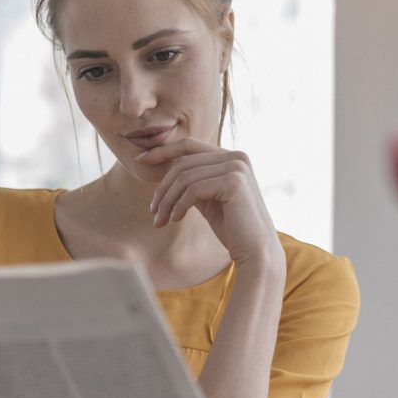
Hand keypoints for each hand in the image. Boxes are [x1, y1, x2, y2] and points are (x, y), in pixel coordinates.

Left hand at [140, 138, 281, 265]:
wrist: (256, 252)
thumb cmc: (232, 228)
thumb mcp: (207, 199)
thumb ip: (192, 181)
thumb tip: (163, 165)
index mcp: (232, 157)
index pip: (190, 145)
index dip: (163, 151)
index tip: (141, 161)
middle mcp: (237, 157)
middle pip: (183, 163)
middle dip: (163, 187)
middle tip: (153, 211)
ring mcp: (237, 167)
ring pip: (185, 177)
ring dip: (167, 201)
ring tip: (160, 220)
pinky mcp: (234, 182)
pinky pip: (193, 190)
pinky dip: (178, 205)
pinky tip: (175, 220)